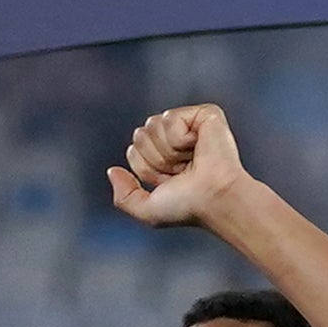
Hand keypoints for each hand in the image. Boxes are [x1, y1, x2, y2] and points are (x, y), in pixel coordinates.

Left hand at [106, 101, 247, 228]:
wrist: (214, 198)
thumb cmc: (189, 207)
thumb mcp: (148, 212)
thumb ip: (123, 197)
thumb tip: (113, 171)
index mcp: (165, 158)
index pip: (133, 151)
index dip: (146, 169)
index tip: (170, 181)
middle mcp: (177, 140)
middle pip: (140, 135)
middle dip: (155, 158)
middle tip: (181, 171)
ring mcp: (191, 126)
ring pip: (152, 124)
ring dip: (167, 150)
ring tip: (190, 160)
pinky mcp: (205, 115)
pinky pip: (170, 118)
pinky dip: (179, 138)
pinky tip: (197, 147)